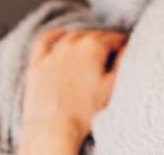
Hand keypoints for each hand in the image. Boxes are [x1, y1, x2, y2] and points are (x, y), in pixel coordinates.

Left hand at [18, 28, 127, 154]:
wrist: (53, 128)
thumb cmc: (85, 111)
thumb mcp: (111, 87)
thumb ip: (122, 63)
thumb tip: (127, 48)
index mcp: (93, 47)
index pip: (113, 38)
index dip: (122, 43)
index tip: (125, 48)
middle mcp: (72, 44)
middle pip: (93, 35)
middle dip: (104, 40)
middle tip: (112, 50)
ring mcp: (52, 53)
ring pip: (71, 36)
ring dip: (83, 38)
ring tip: (91, 47)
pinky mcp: (37, 63)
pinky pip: (45, 40)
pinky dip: (55, 35)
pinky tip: (62, 36)